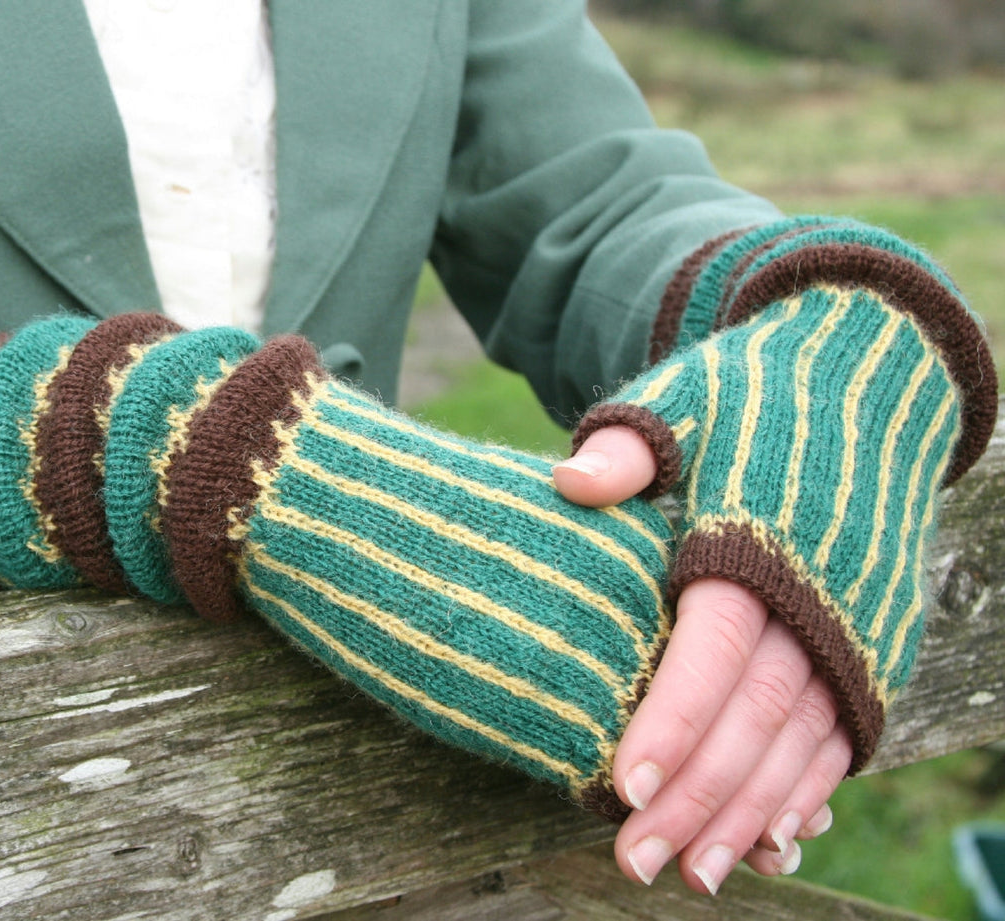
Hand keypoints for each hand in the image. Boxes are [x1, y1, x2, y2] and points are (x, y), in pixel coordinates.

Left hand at [553, 426, 850, 893]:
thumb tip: (567, 482)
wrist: (866, 385)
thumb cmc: (750, 398)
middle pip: (755, 718)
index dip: (670, 724)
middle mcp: (819, 598)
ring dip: (751, 814)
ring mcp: (858, 628)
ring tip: (698, 873)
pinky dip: (809, 790)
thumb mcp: (682, 405)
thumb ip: (627, 451)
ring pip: (804, 741)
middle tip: (636, 862)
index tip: (619, 787)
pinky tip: (773, 838)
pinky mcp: (877, 645)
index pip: (712, 651)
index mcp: (758, 543)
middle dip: (697, 797)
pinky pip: (844, 733)